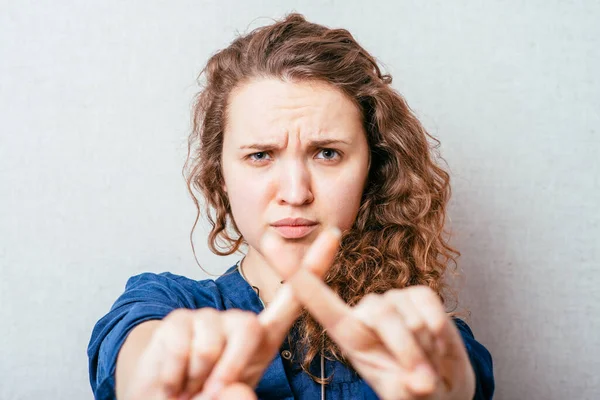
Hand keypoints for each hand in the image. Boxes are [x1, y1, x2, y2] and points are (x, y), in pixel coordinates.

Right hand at [122, 228, 341, 399]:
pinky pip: (181, 346)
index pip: (293, 298)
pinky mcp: (178, 320)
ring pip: (212, 343)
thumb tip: (238, 389)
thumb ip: (239, 399)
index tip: (334, 235)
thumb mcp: (230, 399)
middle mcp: (237, 322)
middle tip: (211, 390)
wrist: (161, 399)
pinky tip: (172, 378)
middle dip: (230, 368)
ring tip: (190, 384)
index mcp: (262, 339)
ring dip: (198, 376)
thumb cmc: (204, 398)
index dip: (313, 267)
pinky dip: (175, 374)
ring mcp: (207, 318)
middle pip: (249, 328)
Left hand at [261, 231, 475, 399]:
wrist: (443, 388)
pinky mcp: (417, 295)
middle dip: (406, 350)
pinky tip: (439, 345)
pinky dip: (439, 328)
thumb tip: (421, 385)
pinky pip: (426, 302)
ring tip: (426, 364)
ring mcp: (392, 302)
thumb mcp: (400, 394)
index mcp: (348, 335)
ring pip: (406, 312)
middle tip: (421, 382)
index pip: (316, 301)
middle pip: (379, 312)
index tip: (270, 242)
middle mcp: (365, 313)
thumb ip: (403, 388)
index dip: (296, 274)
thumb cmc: (412, 392)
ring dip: (425, 346)